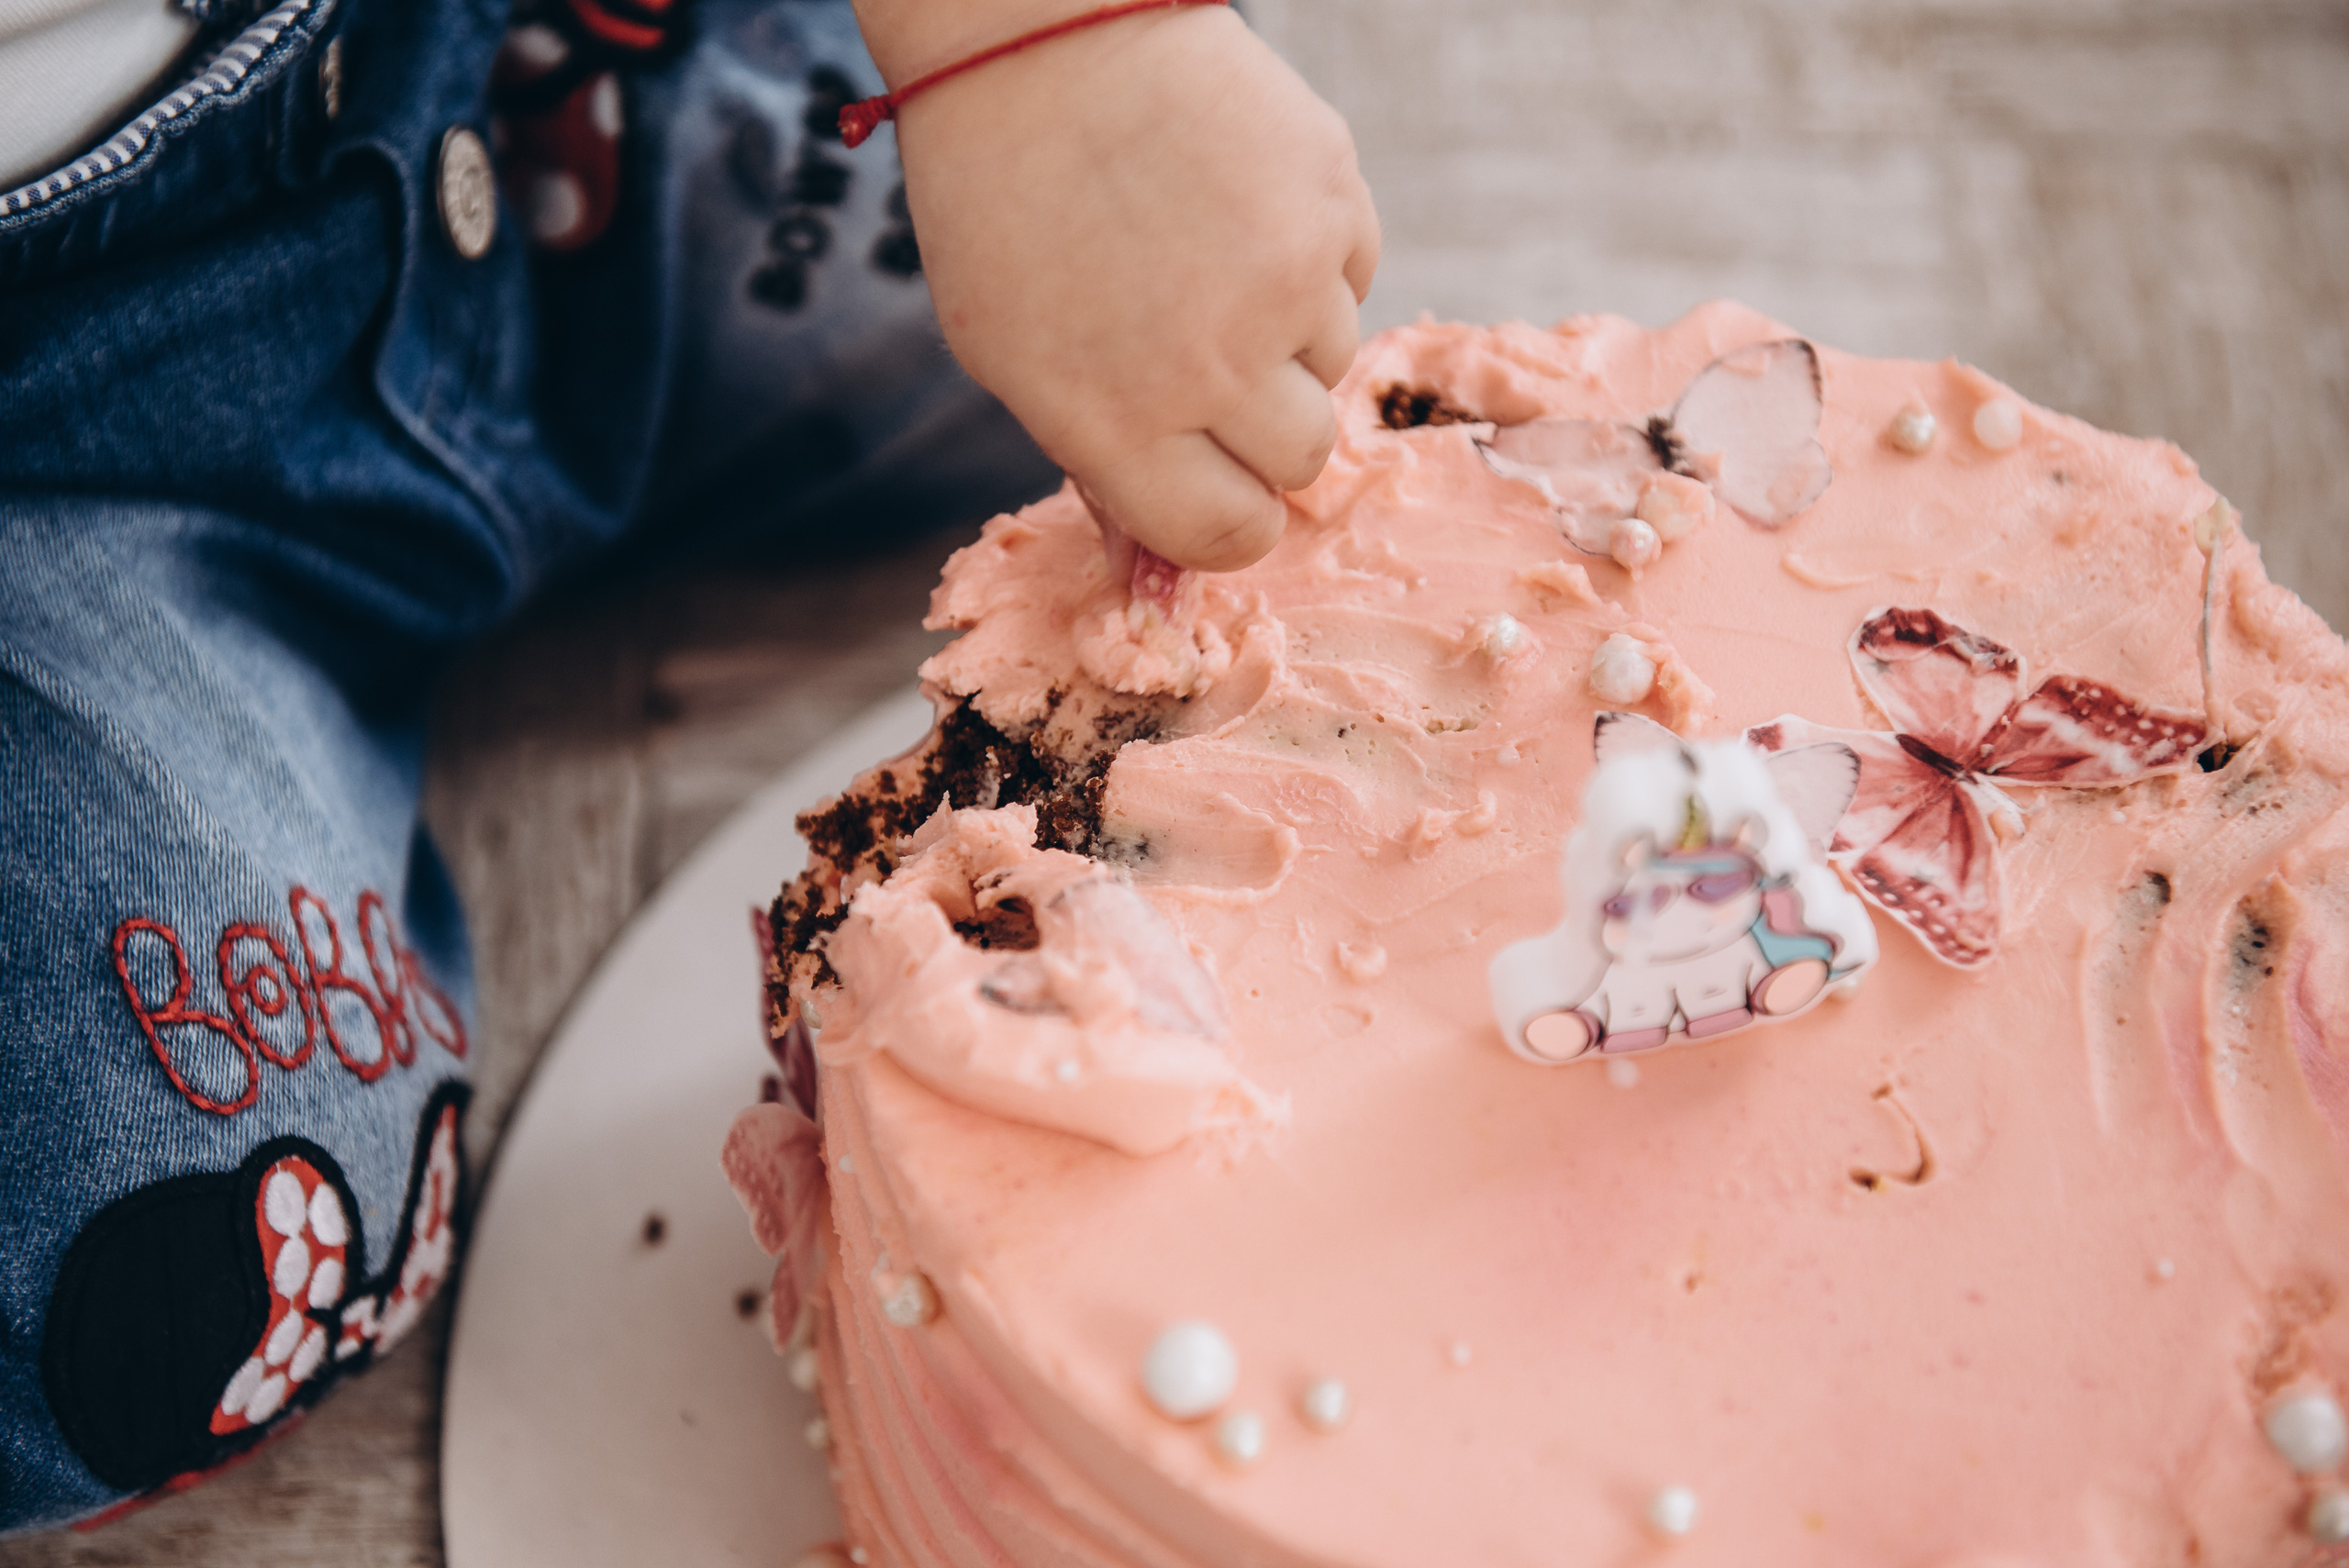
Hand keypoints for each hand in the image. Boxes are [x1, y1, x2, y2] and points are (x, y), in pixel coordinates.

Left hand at [860, 2, 1379, 569]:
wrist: (1040, 34)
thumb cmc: (1005, 204)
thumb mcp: (1009, 354)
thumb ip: (1097, 457)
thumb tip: (1155, 561)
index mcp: (1118, 421)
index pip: (1229, 536)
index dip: (1231, 522)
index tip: (1220, 489)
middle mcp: (1213, 366)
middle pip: (1301, 460)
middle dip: (1265, 433)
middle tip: (1215, 369)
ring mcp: (1285, 280)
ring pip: (1333, 365)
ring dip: (1288, 337)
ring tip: (1208, 262)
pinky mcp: (1334, 201)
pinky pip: (1354, 276)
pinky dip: (1311, 261)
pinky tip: (1236, 209)